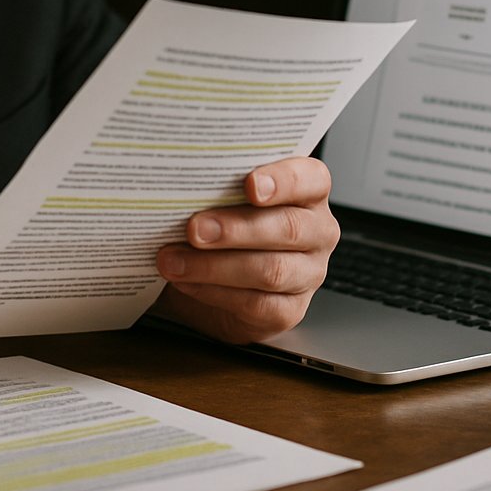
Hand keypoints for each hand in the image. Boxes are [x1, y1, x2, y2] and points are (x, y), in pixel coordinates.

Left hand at [151, 156, 338, 343]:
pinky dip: (214, 292)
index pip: (310, 179)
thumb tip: (179, 184)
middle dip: (235, 229)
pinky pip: (257, 304)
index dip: (282, 181)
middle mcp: (317, 232)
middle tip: (194, 229)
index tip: (250, 185)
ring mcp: (308, 274)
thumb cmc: (221, 227)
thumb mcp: (220, 198)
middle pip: (288, 228)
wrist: (213, 280)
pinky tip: (186, 282)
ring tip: (174, 260)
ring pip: (271, 270)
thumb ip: (214, 188)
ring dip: (215, 266)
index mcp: (308, 192)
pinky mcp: (290, 311)